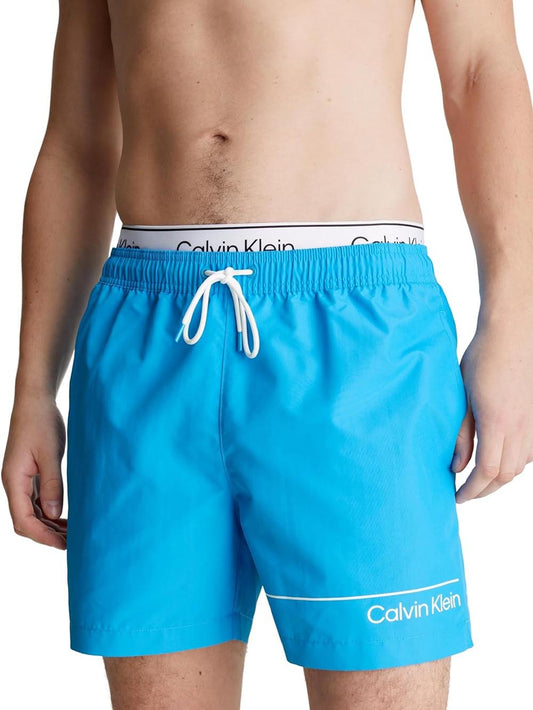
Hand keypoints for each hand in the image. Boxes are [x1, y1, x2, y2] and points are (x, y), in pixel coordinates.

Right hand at [2, 391, 66, 548]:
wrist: (36, 401)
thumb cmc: (42, 423)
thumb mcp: (50, 453)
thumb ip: (52, 485)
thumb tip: (54, 515)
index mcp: (14, 480)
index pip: (23, 521)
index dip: (42, 536)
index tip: (64, 545)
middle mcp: (14, 483)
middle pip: (26, 521)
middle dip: (47, 535)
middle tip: (73, 543)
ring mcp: (21, 480)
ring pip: (32, 512)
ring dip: (50, 525)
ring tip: (73, 533)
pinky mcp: (30, 474)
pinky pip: (37, 501)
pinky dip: (50, 512)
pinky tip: (66, 516)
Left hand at [451, 320, 532, 502]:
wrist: (514, 333)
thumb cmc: (482, 358)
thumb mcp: (461, 396)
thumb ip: (460, 433)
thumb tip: (456, 466)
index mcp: (497, 423)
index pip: (487, 472)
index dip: (472, 490)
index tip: (457, 497)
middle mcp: (520, 428)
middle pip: (505, 475)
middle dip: (484, 490)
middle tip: (465, 492)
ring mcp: (532, 422)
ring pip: (520, 466)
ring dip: (500, 477)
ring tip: (478, 477)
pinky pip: (530, 452)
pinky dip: (514, 462)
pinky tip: (499, 457)